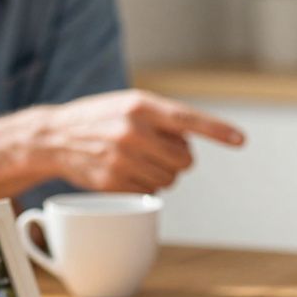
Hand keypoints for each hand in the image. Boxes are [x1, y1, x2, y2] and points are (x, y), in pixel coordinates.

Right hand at [42, 90, 244, 192]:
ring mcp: (122, 159)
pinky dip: (145, 186)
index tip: (241, 140)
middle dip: (179, 159)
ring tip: (139, 159)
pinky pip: (150, 192)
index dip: (217, 130)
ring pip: (170, 180)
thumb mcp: (131, 104)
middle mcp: (132, 131)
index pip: (187, 119)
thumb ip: (163, 119)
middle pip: (185, 160)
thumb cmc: (102, 118)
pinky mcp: (113, 182)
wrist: (55, 137)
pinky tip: (126, 172)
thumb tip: (194, 145)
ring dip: (163, 174)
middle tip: (160, 151)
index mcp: (141, 106)